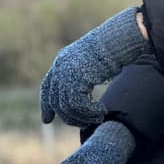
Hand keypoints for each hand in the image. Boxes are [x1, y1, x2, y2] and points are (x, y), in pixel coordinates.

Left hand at [40, 6, 149, 126]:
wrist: (117, 39)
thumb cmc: (112, 47)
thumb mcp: (91, 59)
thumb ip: (81, 73)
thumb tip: (82, 92)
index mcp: (62, 59)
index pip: (47, 87)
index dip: (46, 104)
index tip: (46, 120)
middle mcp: (60, 67)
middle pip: (56, 100)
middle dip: (68, 116)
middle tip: (82, 124)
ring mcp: (66, 73)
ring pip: (67, 106)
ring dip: (82, 117)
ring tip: (96, 119)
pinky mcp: (76, 80)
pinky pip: (78, 105)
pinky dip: (90, 112)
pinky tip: (101, 112)